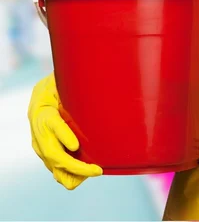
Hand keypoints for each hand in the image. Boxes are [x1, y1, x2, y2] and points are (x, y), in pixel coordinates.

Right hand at [28, 74, 102, 189]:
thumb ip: (80, 87)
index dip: (63, 135)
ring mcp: (40, 143)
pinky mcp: (45, 151)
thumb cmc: (60, 88)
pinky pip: (55, 169)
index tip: (75, 145)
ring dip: (74, 174)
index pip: (52, 125)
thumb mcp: (66, 84)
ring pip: (54, 165)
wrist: (42, 95)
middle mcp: (40, 130)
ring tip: (93, 173)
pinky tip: (83, 176)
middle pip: (53, 153)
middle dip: (76, 165)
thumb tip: (101, 80)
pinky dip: (69, 175)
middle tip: (97, 169)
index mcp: (45, 111)